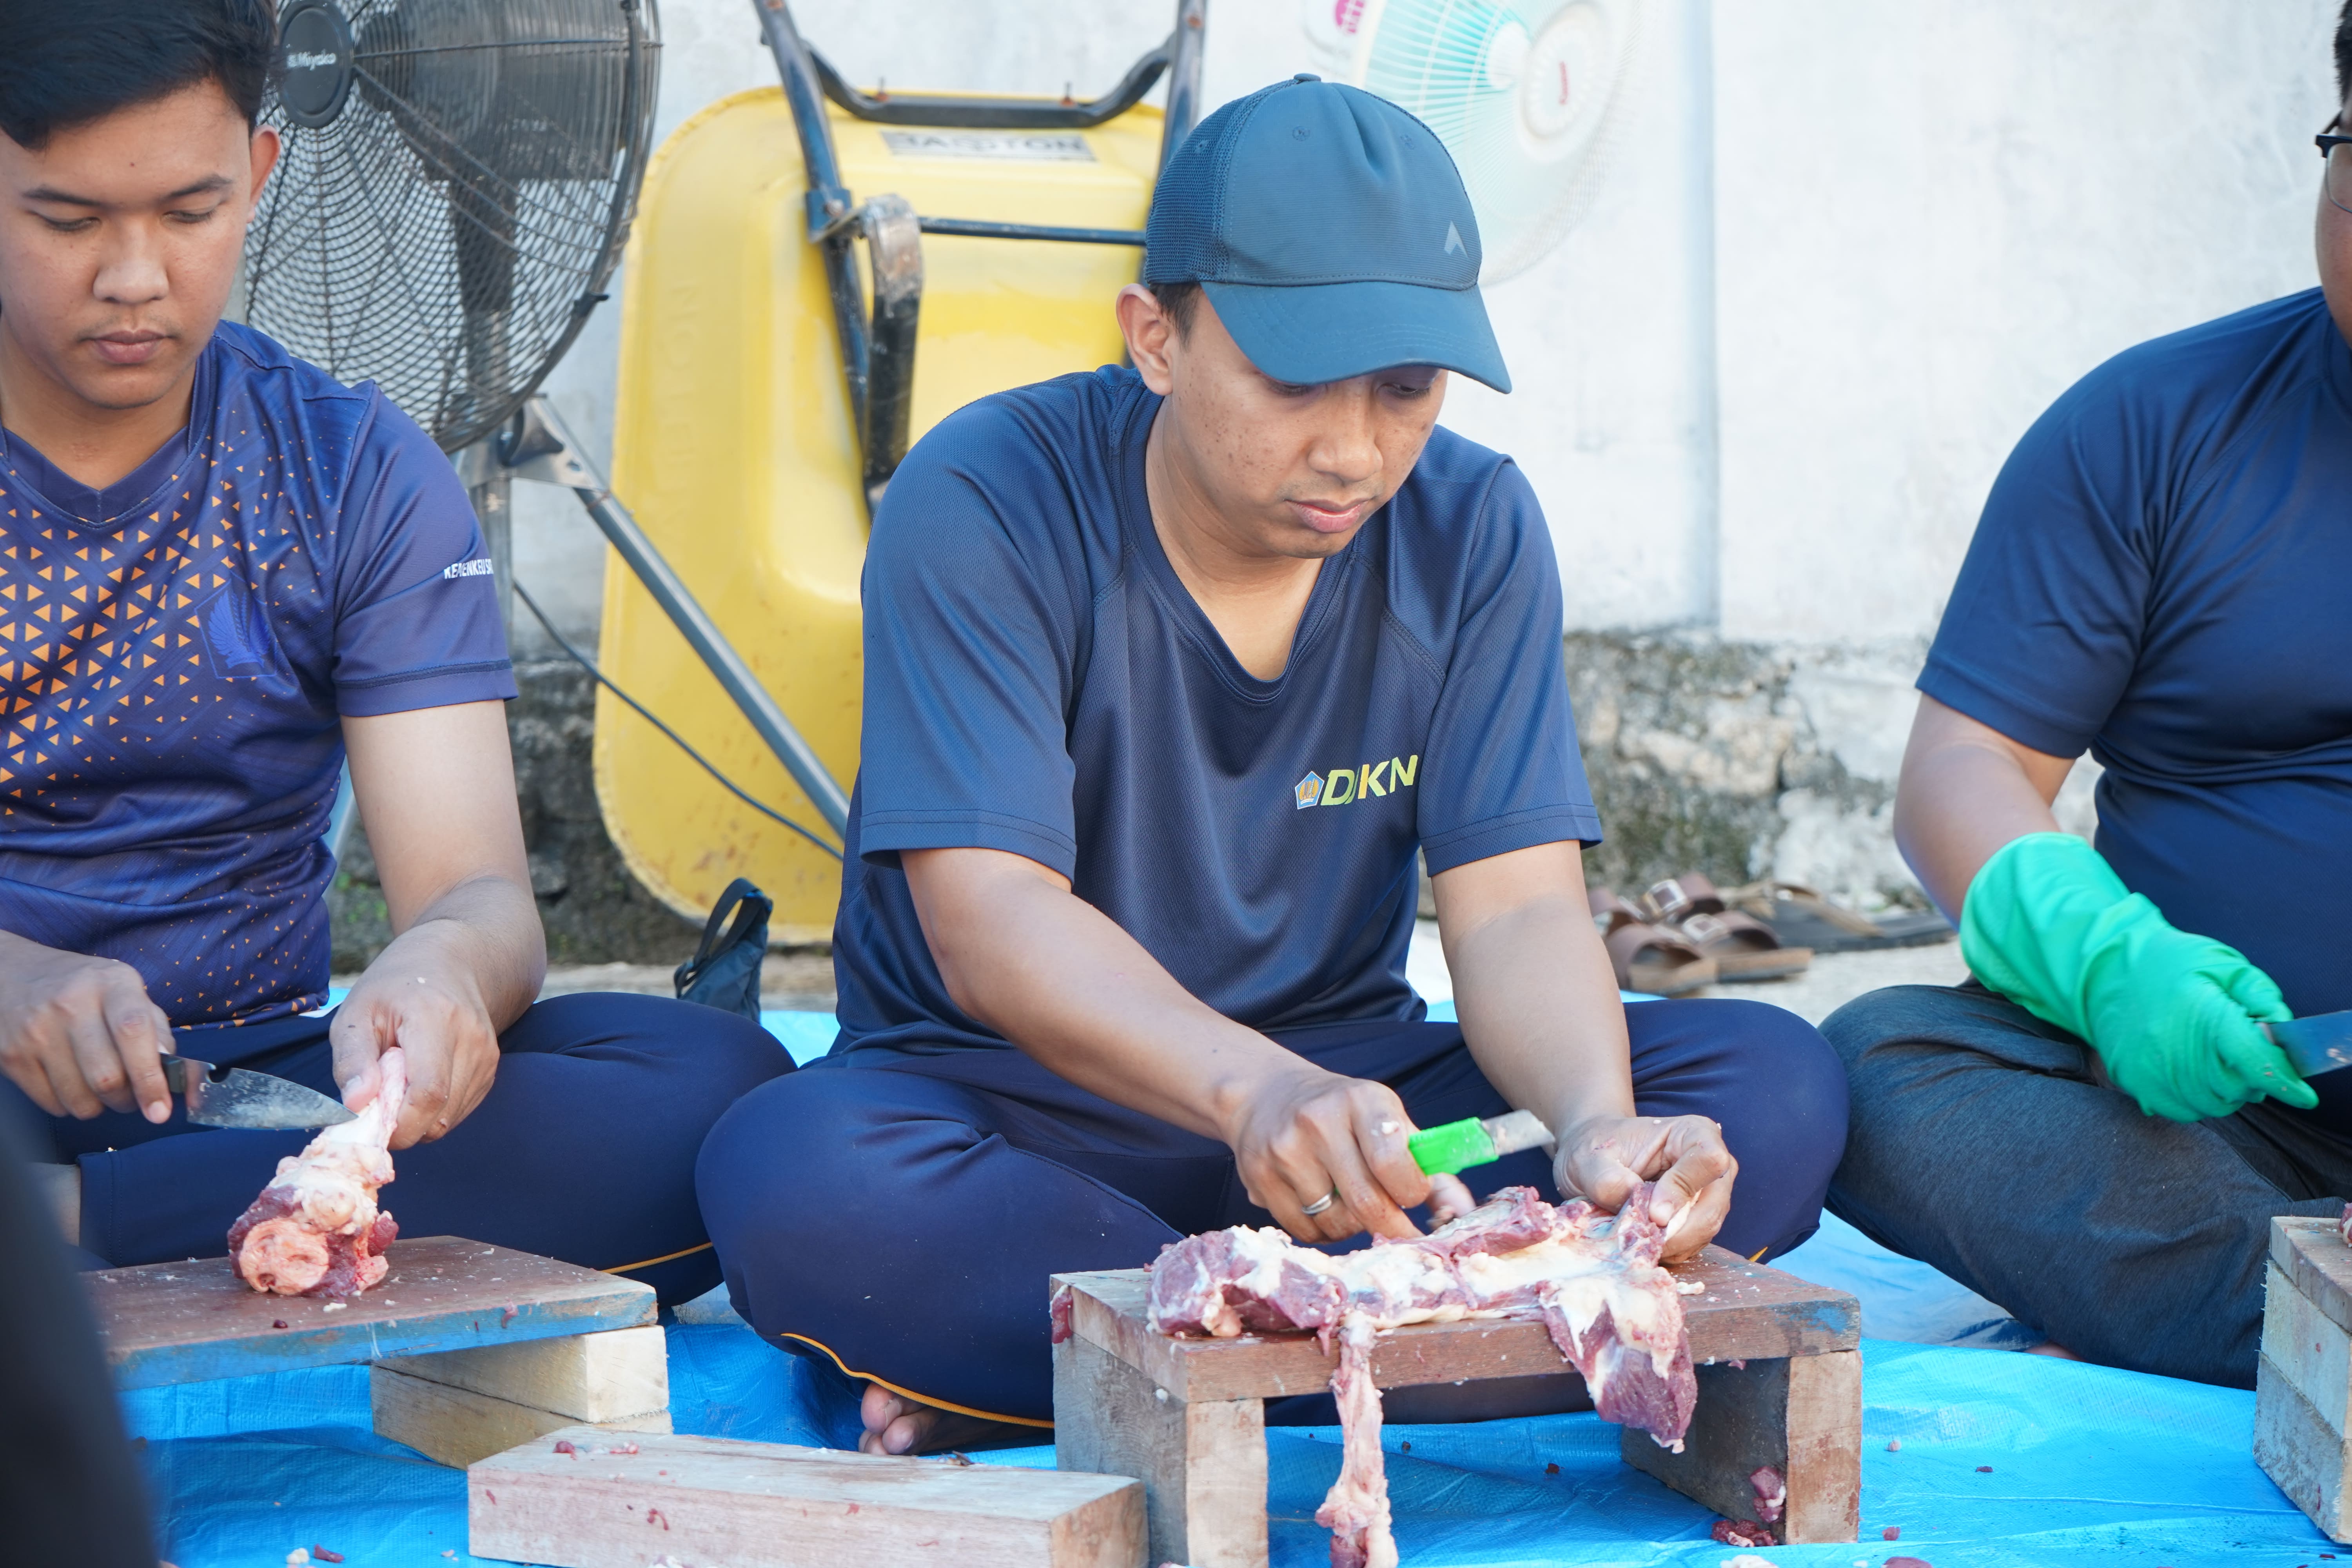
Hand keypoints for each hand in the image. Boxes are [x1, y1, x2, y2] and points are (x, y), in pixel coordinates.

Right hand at [0, 933, 175, 1122]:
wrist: (10, 974)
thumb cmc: (81, 988)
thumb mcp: (125, 990)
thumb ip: (155, 1029)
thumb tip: (175, 1072)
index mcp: (110, 984)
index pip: (134, 1033)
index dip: (151, 1077)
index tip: (161, 1109)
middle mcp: (70, 1004)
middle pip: (106, 1077)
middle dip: (128, 1100)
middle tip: (133, 1097)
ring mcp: (36, 1031)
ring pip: (79, 1099)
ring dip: (99, 1105)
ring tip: (101, 1087)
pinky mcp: (11, 1055)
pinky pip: (51, 1103)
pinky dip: (69, 1104)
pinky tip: (71, 1080)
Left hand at [330, 956, 499, 1149]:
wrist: (449, 962)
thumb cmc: (393, 988)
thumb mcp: (356, 1013)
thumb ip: (352, 1059)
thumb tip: (356, 1106)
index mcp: (434, 1019)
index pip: (428, 1092)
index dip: (400, 1124)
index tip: (370, 1126)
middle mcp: (471, 1039)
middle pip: (440, 1113)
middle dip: (403, 1126)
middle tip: (376, 1107)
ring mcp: (487, 1055)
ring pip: (449, 1119)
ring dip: (418, 1120)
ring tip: (398, 1088)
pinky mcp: (491, 1069)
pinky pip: (458, 1112)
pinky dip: (434, 1113)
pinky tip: (418, 1085)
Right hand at [1221, 1062, 1431, 1243]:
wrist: (1265, 1094)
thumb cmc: (1341, 1112)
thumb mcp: (1386, 1120)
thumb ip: (1429, 1165)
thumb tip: (1462, 1213)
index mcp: (1362, 1100)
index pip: (1394, 1164)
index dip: (1412, 1193)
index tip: (1412, 1194)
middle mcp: (1319, 1121)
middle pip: (1367, 1204)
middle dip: (1389, 1224)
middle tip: (1393, 1222)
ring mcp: (1284, 1150)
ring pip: (1335, 1223)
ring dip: (1351, 1226)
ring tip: (1347, 1200)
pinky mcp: (1257, 1176)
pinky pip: (1303, 1231)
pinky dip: (1320, 1230)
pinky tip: (1318, 1203)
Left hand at [1553, 1111, 1734, 1263]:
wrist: (1596, 1159)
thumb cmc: (1596, 1148)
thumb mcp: (1590, 1158)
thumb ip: (1608, 1181)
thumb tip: (1641, 1214)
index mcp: (1693, 1132)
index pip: (1708, 1160)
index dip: (1681, 1190)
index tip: (1651, 1212)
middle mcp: (1711, 1164)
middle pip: (1711, 1208)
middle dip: (1674, 1231)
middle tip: (1637, 1237)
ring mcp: (1709, 1196)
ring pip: (1703, 1232)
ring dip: (1667, 1243)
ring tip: (1632, 1235)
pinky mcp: (1699, 1221)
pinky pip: (1692, 1245)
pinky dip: (1665, 1249)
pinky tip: (1640, 1240)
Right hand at [1962, 833, 2307, 1121]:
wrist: (2103, 967)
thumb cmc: (2169, 962)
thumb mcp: (2224, 965)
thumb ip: (2261, 998)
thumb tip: (2280, 1036)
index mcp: (2201, 1012)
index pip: (2253, 1060)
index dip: (2284, 1081)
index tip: (2304, 1095)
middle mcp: (2171, 1046)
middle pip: (2235, 1088)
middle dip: (2253, 1077)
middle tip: (2247, 1056)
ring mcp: (2148, 1068)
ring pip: (2211, 1105)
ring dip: (2226, 1091)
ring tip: (2218, 1062)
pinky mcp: (2132, 1081)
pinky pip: (2181, 1110)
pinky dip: (2198, 1100)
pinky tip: (2194, 1075)